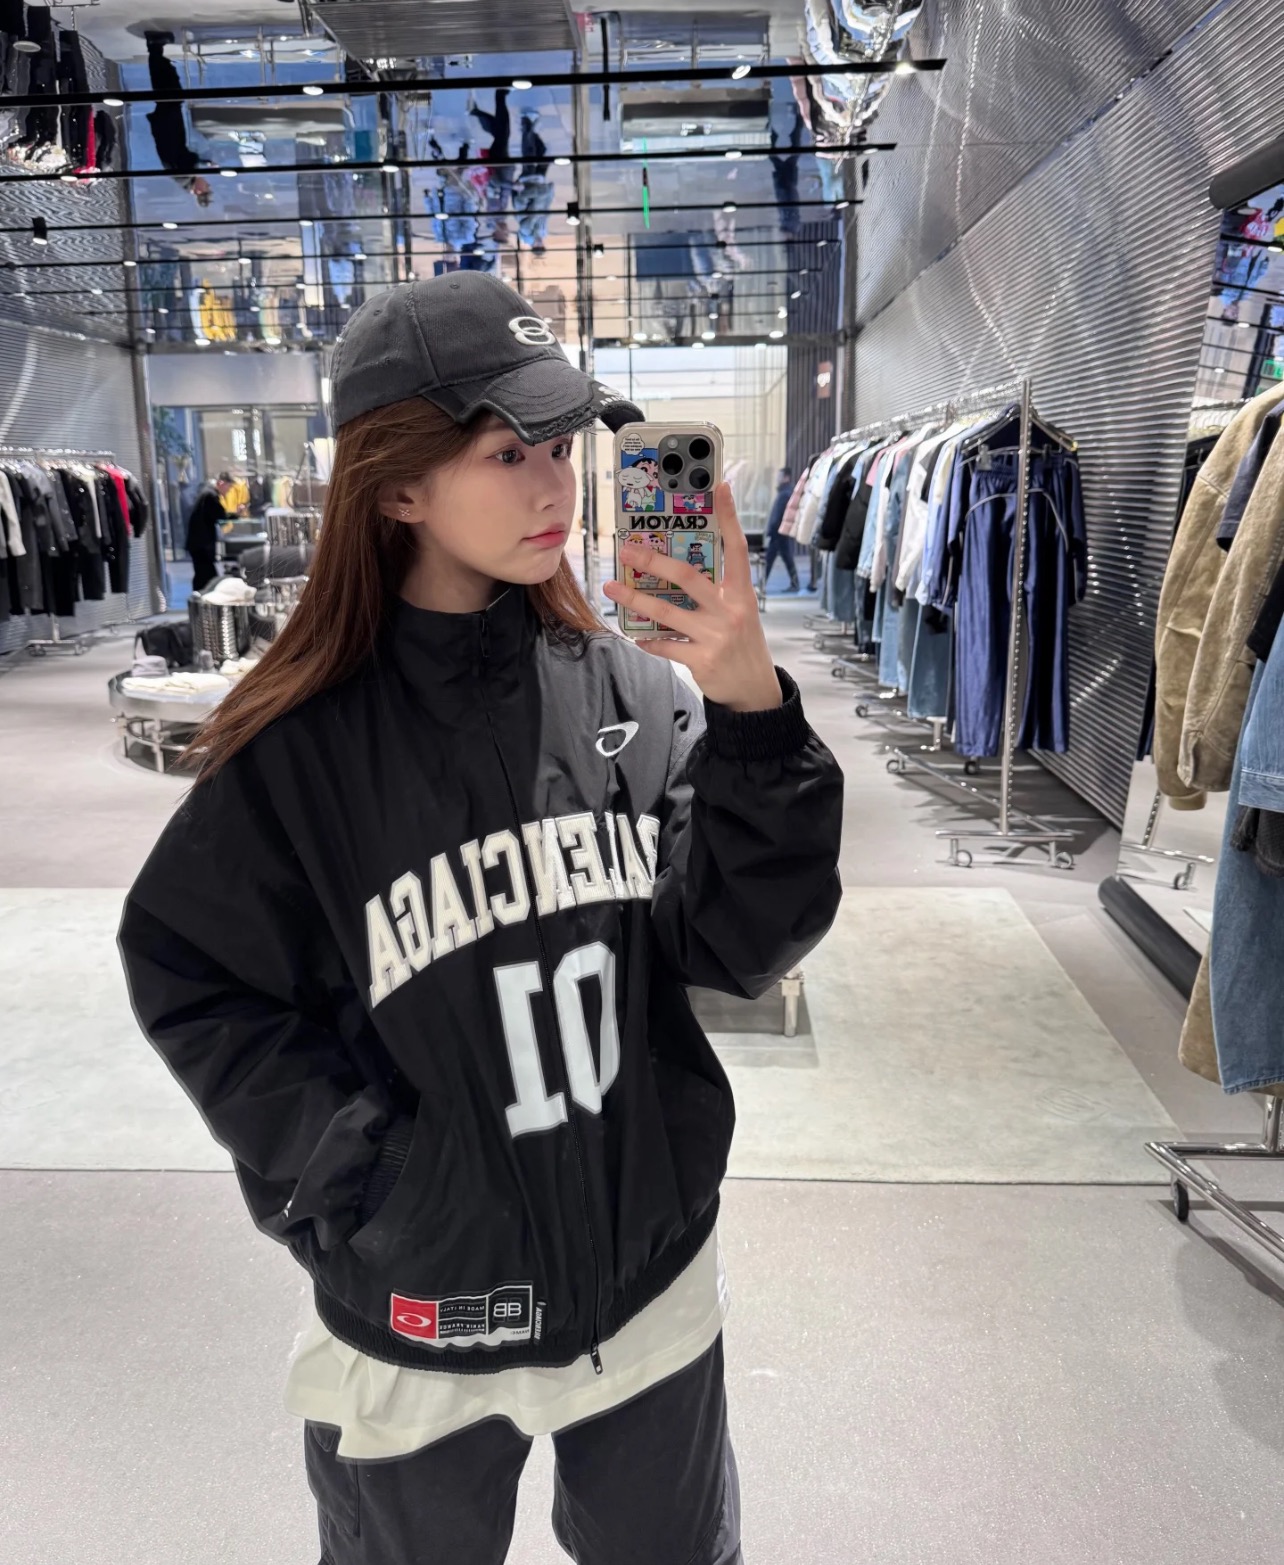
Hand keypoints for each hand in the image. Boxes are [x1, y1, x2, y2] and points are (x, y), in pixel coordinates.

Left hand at [603, 481, 782, 712]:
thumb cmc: (743, 645)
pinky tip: (634, 636)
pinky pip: (665, 645)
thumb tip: (676, 572)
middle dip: (653, 561)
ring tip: (611, 589)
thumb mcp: (740, 614)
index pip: (736, 548)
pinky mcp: (702, 660)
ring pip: (667, 612)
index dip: (729, 518)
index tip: (720, 487)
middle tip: (626, 550)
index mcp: (742, 594)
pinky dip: (647, 640)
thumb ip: (716, 593)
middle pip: (688, 576)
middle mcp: (730, 611)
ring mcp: (715, 636)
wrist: (755, 692)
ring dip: (634, 599)